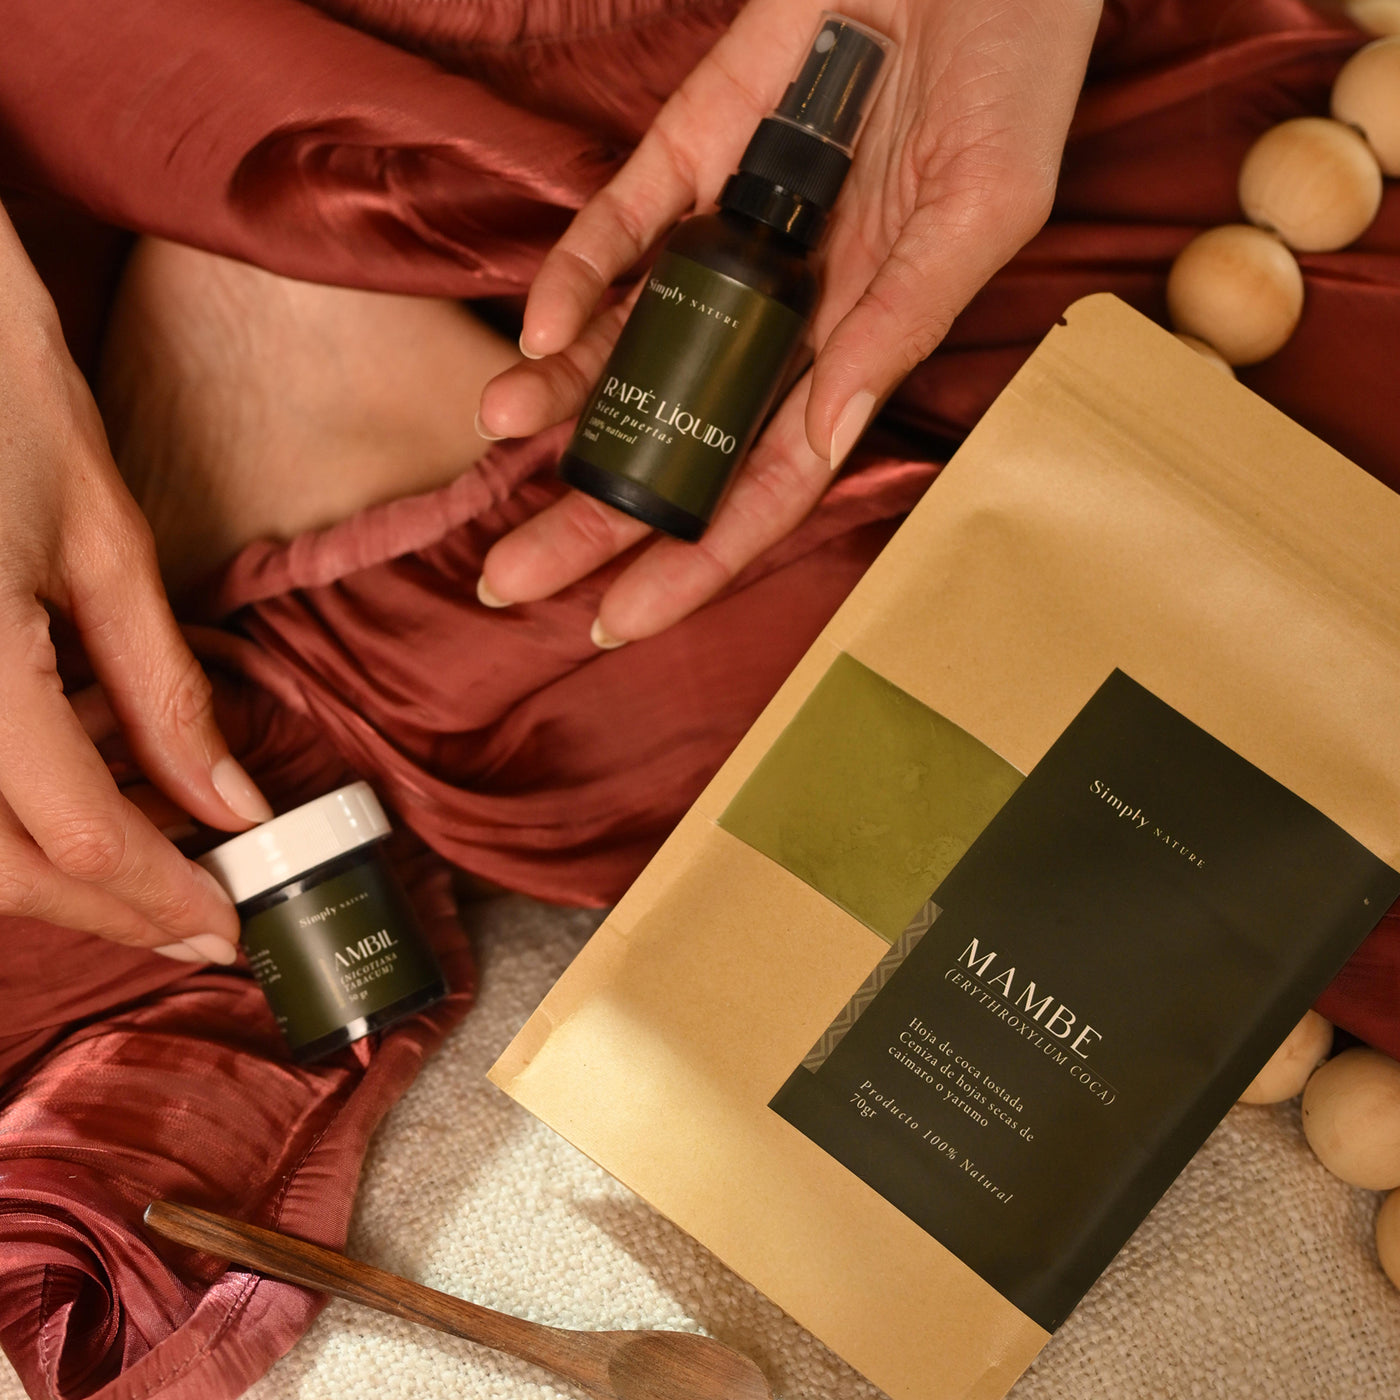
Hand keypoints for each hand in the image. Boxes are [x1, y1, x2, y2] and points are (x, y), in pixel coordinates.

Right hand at [0, 203, 270, 960]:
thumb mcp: (101, 540)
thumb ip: (163, 693)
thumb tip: (228, 806)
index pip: (77, 834)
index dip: (159, 895)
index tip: (224, 923)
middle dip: (100, 909)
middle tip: (187, 915)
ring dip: (35, 879)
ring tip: (131, 871)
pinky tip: (48, 807)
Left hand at [476, 0, 1101, 643]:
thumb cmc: (1014, 67)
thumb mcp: (982, 210)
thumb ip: (899, 324)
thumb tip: (827, 438)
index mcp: (862, 344)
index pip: (767, 481)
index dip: (697, 557)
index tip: (621, 618)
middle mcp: (787, 309)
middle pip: (679, 436)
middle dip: (595, 510)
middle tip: (514, 574)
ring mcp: (732, 234)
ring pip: (629, 345)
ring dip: (560, 400)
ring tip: (496, 437)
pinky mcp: (690, 151)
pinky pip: (619, 230)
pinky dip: (576, 276)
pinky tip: (540, 332)